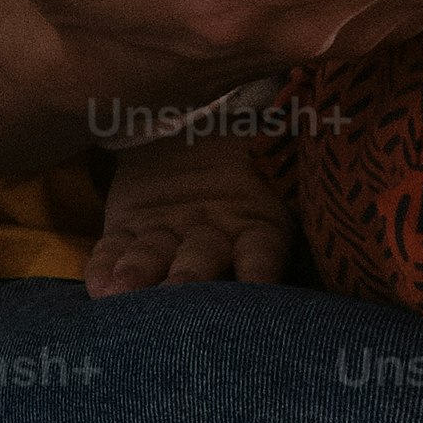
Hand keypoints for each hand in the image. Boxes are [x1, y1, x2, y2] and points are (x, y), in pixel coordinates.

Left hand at [87, 126, 293, 294]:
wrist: (191, 130)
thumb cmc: (244, 153)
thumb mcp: (270, 153)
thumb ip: (280, 149)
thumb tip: (325, 123)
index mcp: (257, 227)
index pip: (262, 253)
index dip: (258, 272)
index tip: (253, 288)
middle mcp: (213, 241)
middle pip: (202, 259)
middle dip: (187, 278)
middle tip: (174, 298)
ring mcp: (168, 238)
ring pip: (156, 256)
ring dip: (140, 273)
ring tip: (123, 291)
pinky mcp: (128, 230)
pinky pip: (115, 248)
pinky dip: (105, 264)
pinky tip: (97, 283)